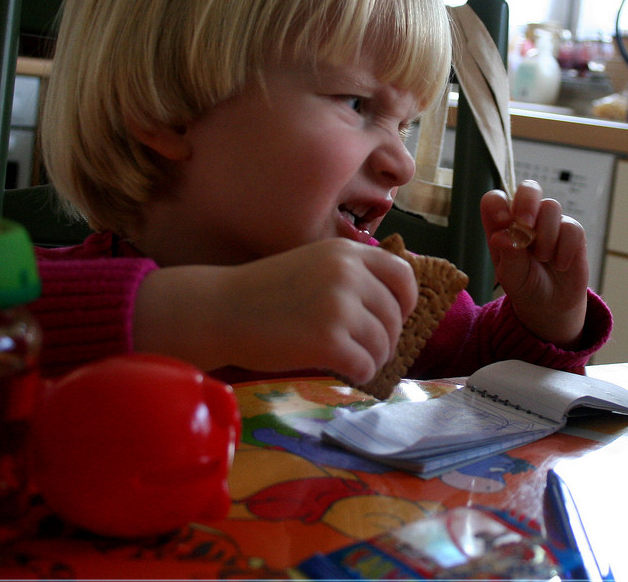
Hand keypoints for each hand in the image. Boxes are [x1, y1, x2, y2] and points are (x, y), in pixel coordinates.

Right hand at [132, 238, 417, 383]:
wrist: (221, 309)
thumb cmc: (265, 292)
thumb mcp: (314, 264)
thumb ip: (351, 275)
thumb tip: (396, 304)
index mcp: (347, 253)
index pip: (403, 275)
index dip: (406, 301)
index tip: (396, 316)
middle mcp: (349, 275)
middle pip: (395, 316)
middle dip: (386, 338)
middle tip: (365, 348)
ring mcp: (340, 308)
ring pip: (383, 344)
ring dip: (372, 359)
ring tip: (349, 360)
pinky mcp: (329, 342)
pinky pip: (366, 366)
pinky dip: (359, 374)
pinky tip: (343, 371)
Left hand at [480, 180, 589, 346]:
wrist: (552, 305)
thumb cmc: (526, 287)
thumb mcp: (512, 278)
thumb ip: (508, 256)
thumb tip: (501, 236)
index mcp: (503, 225)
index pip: (495, 199)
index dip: (498, 203)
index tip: (503, 221)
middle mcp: (525, 218)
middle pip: (528, 188)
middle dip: (527, 202)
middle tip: (526, 224)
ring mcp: (549, 223)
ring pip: (551, 206)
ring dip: (546, 235)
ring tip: (544, 259)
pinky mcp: (572, 232)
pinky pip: (571, 227)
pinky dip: (565, 248)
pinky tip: (560, 265)